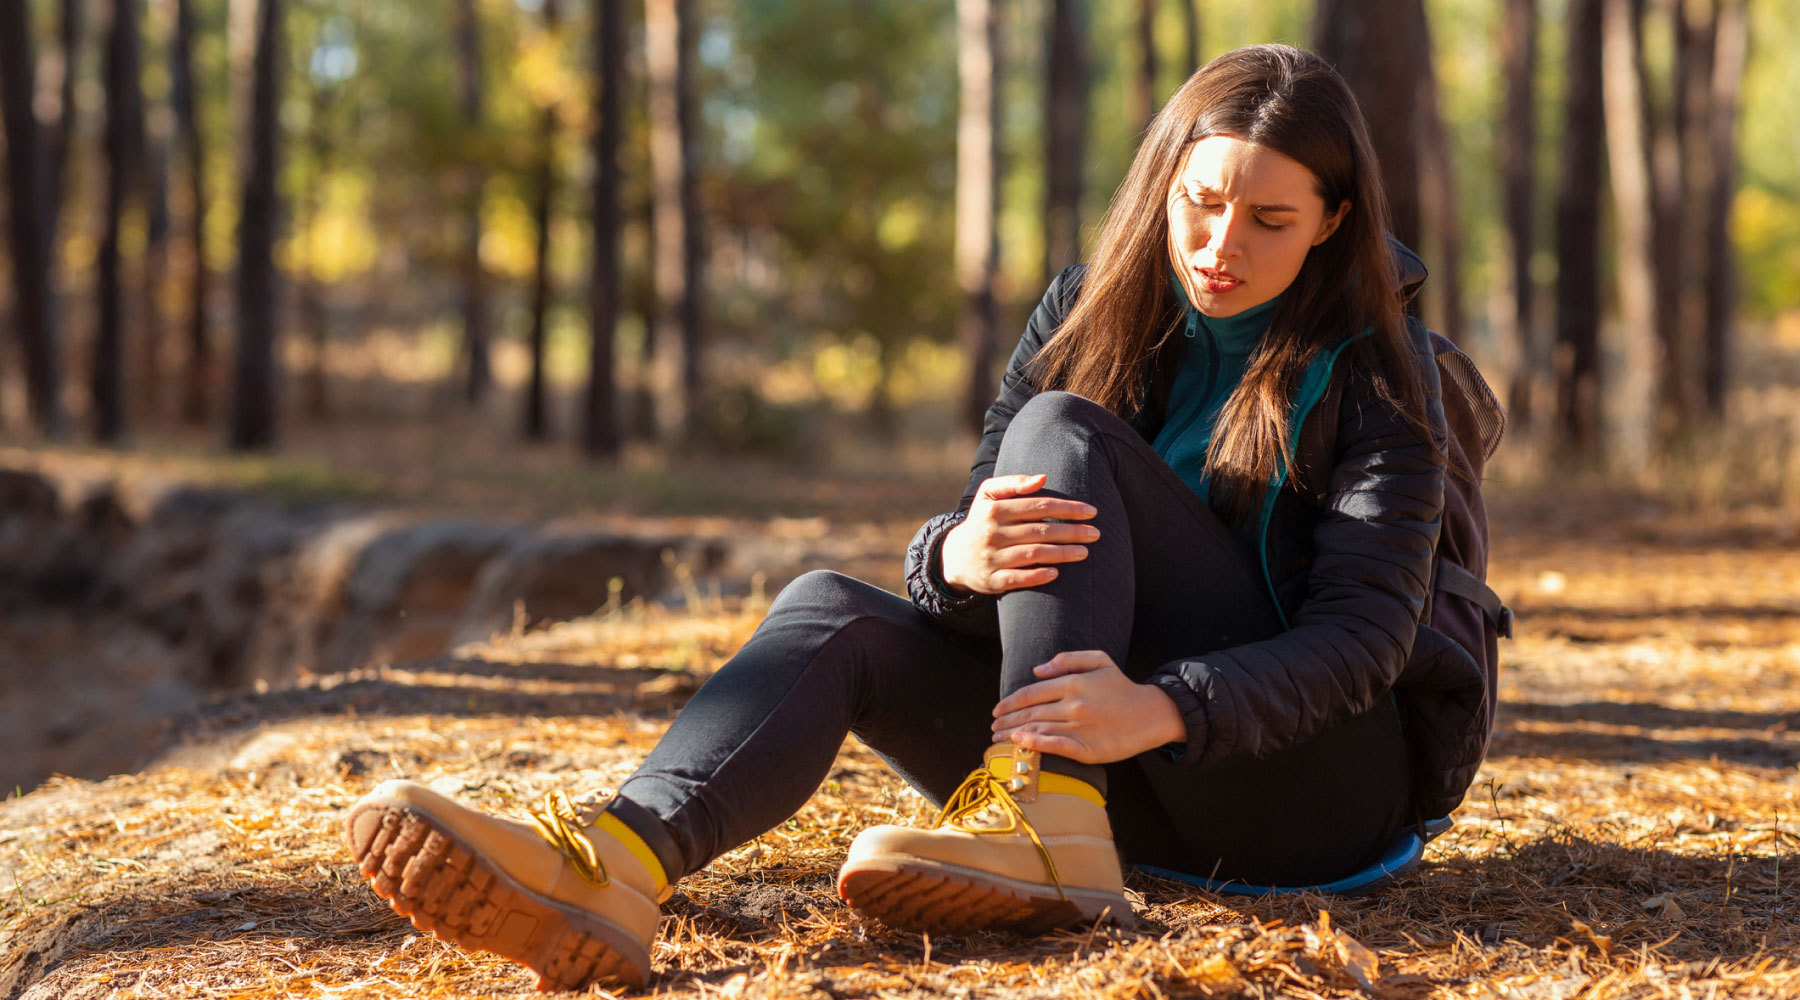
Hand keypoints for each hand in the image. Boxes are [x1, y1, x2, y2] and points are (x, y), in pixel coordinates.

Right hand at [939, 474, 1099, 595]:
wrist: (956, 556)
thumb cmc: (981, 520)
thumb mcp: (988, 494)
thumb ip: (1013, 482)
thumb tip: (1043, 478)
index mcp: (994, 510)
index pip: (1038, 506)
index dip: (1067, 508)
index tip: (1091, 512)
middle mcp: (991, 533)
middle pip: (1040, 531)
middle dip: (1071, 532)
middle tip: (1095, 534)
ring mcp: (991, 558)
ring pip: (1033, 554)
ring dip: (1062, 553)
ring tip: (1085, 552)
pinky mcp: (991, 580)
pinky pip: (1016, 579)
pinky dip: (1037, 576)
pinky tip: (1056, 573)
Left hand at [990, 651, 1185, 763]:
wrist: (1151, 714)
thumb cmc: (1121, 687)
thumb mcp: (1099, 661)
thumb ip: (1067, 660)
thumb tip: (1037, 669)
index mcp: (1074, 683)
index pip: (1031, 693)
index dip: (1009, 702)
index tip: (997, 709)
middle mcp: (1074, 705)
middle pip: (1030, 713)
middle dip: (1006, 720)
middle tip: (992, 726)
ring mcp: (1080, 728)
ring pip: (1038, 729)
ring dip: (1012, 734)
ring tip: (997, 738)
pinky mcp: (1088, 749)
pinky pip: (1055, 746)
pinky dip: (1034, 744)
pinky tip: (1020, 742)